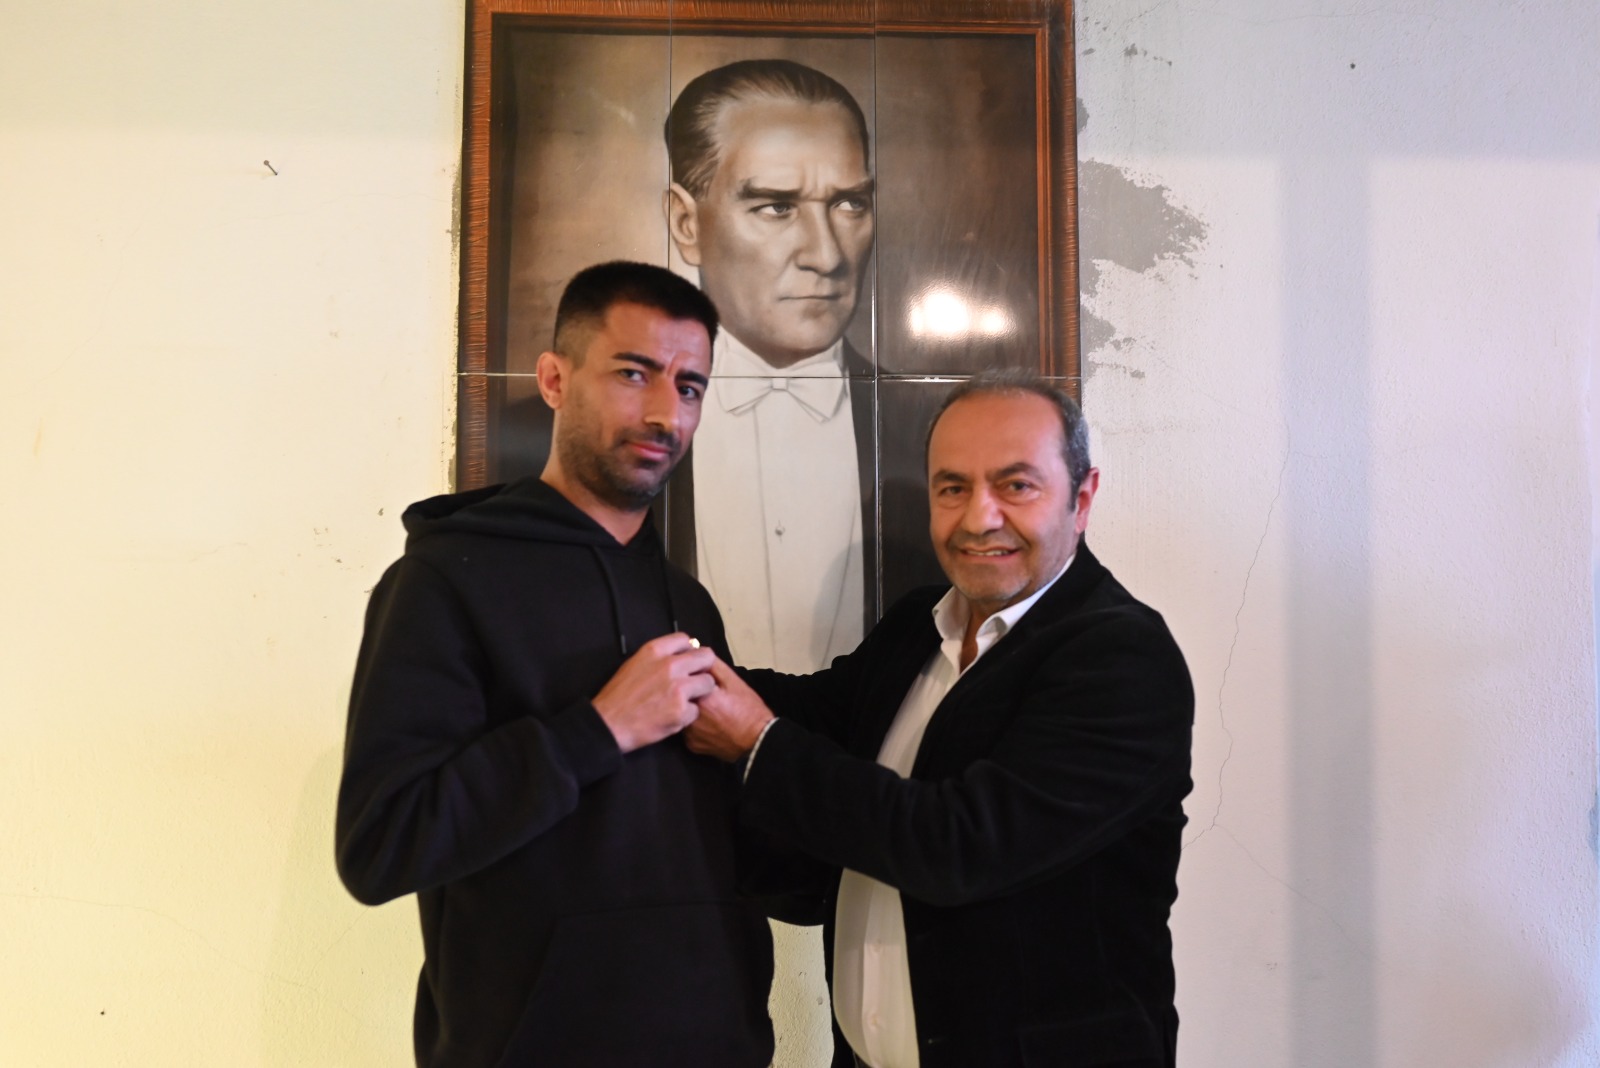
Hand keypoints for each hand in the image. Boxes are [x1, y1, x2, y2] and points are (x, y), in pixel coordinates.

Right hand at [592, 633, 714, 752]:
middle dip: (703, 668)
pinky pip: (697, 710)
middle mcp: (669, 665)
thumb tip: (679, 655)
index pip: (685, 639)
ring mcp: (678, 688)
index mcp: (655, 651)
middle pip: (706, 657)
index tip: (687, 660)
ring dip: (701, 692)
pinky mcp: (682, 710)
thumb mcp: (634, 664)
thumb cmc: (618, 696)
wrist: (609, 724)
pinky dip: (688, 715)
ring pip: (708, 683)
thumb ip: (657, 658)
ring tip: (686, 701)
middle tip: (697, 679)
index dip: (689, 650)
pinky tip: (674, 717)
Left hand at [685, 657, 775, 762]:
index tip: (702, 678)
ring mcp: (688, 733)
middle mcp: (689, 716)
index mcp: (699, 697)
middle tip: (709, 696)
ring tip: (710, 710)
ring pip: (681, 713)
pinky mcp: (691, 745)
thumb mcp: (733, 681)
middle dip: (688, 692)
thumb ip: (712, 665)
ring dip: (690, 708)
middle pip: (679, 697)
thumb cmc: (748, 709)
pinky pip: (687, 730)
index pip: (684, 678)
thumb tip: (695, 652)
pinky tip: (708, 724)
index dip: (692, 676)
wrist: (757, 741)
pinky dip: (694, 725)